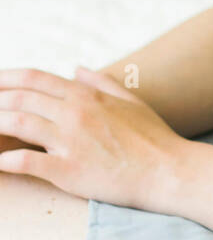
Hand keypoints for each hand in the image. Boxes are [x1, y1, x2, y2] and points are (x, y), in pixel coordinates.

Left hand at [0, 66, 188, 211]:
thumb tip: (77, 69)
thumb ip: (101, 83)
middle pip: (20, 98)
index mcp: (86, 96)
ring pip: (17, 123)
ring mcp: (71, 141)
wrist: (169, 170)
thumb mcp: (130, 101)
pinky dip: (6, 160)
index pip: (34, 78)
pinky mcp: (69, 170)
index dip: (6, 78)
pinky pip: (27, 161)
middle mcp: (75, 113)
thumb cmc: (154, 137)